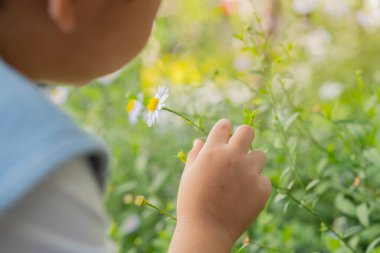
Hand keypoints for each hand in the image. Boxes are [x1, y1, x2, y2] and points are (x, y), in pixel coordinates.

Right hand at [169, 119, 271, 251]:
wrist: (206, 230)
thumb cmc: (192, 202)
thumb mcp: (188, 175)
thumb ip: (196, 154)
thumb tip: (200, 140)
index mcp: (213, 151)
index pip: (224, 125)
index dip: (224, 129)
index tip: (225, 135)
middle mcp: (233, 157)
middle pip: (248, 131)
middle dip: (243, 136)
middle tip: (239, 148)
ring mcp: (249, 172)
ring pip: (260, 154)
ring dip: (252, 161)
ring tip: (241, 177)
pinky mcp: (262, 189)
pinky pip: (264, 178)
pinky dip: (256, 184)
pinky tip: (245, 195)